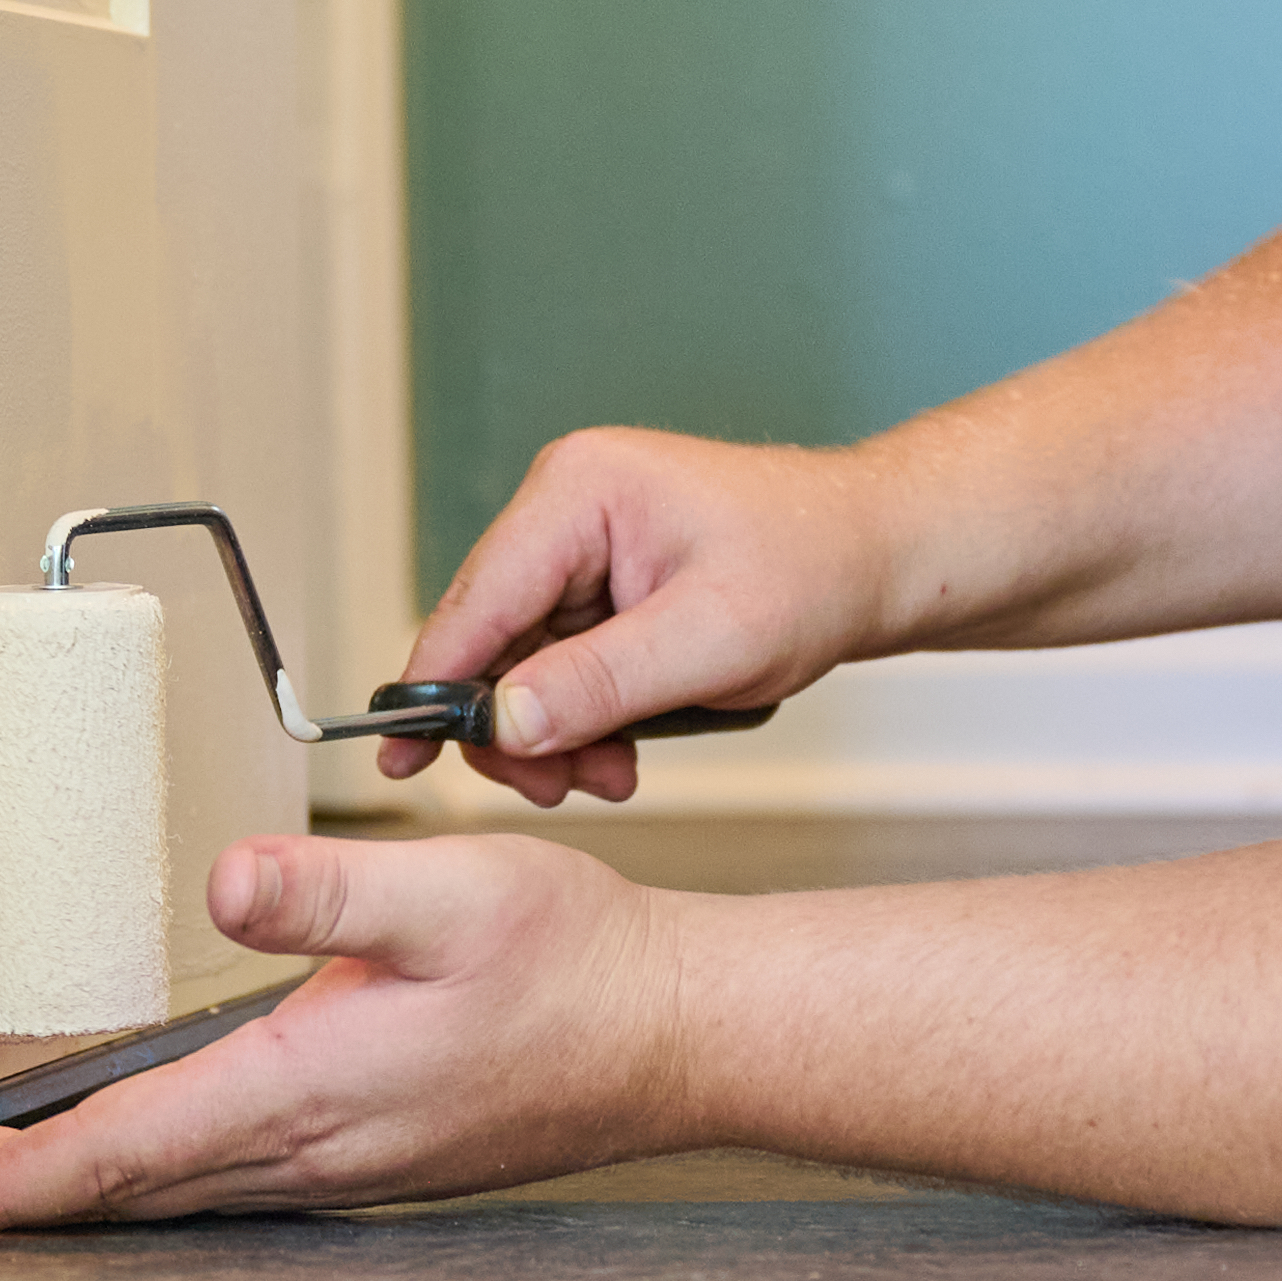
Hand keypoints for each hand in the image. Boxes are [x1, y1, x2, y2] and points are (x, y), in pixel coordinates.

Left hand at [0, 834, 698, 1226]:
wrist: (677, 1035)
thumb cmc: (577, 964)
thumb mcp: (453, 892)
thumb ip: (330, 891)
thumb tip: (227, 882)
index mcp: (311, 1086)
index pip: (128, 1148)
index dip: (18, 1177)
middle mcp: (316, 1149)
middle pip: (135, 1191)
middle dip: (24, 1197)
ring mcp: (345, 1166)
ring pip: (181, 1197)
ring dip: (86, 1194)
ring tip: (5, 1180)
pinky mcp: (373, 1158)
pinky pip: (232, 1187)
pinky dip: (158, 1182)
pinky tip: (145, 1159)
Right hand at [386, 427, 900, 806]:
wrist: (880, 556)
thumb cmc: (816, 568)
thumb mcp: (711, 641)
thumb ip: (600, 683)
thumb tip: (504, 722)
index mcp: (578, 492)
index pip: (474, 601)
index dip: (433, 687)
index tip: (401, 760)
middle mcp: (565, 508)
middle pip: (489, 639)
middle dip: (519, 726)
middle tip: (560, 789)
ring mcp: (580, 546)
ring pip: (522, 663)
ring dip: (556, 732)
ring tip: (610, 776)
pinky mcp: (601, 584)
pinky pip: (560, 665)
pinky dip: (584, 717)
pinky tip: (621, 752)